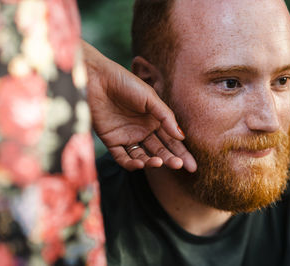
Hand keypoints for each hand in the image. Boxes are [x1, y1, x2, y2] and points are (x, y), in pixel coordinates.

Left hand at [82, 41, 196, 171]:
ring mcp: (127, 137)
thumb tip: (181, 136)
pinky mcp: (111, 141)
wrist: (97, 79)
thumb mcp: (151, 98)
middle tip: (178, 166)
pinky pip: (122, 157)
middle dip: (170, 159)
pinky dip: (131, 163)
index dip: (181, 153)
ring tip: (159, 162)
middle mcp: (142, 130)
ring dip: (151, 162)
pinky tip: (141, 164)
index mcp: (154, 120)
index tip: (192, 166)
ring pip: (142, 156)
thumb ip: (166, 117)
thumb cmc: (126, 84)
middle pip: (159, 151)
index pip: (171, 141)